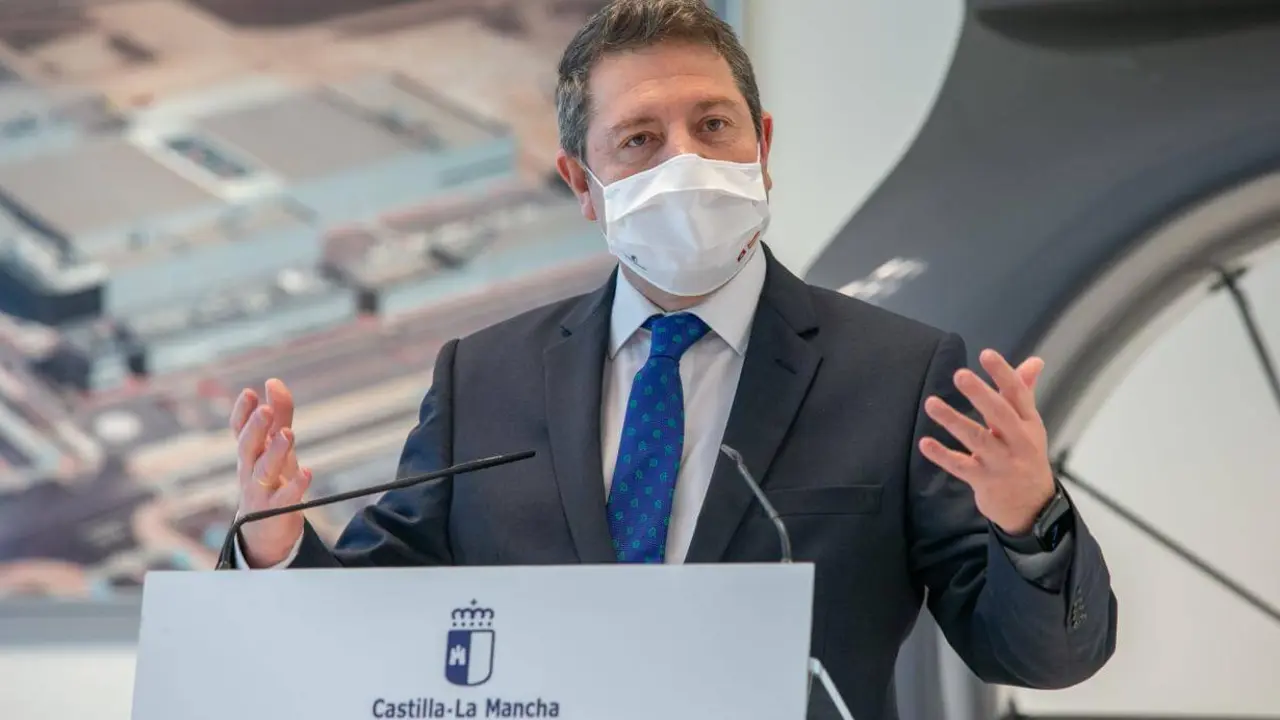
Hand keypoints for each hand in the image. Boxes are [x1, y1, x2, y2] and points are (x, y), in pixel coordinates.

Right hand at [230, 378, 312, 567]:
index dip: (242, 412)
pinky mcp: (276, 511)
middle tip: (265, 410)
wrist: (265, 530)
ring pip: (263, 471)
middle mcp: (250, 470)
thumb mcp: (275, 446)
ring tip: (288, 434)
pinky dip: (294, 486)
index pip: (239, 429)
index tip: (250, 392)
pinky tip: (306, 473)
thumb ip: (279, 414)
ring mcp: (260, 492)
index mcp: (250, 453)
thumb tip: (273, 382)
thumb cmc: (271, 480)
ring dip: (275, 452)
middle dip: (255, 428)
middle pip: (247, 447)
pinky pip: (284, 498)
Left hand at [919, 349, 1055, 534]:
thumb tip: (1034, 361)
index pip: (1018, 395)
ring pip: (976, 439)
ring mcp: (1001, 463)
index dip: (1003, 374)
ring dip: (953, 420)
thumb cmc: (1025, 456)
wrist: (1033, 507)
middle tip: (960, 374)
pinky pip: (961, 466)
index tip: (986, 354)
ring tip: (931, 403)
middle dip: (980, 394)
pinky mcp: (984, 481)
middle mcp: (1018, 442)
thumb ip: (1024, 392)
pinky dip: (942, 455)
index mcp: (1029, 424)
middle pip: (999, 414)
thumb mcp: (1030, 426)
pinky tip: (925, 443)